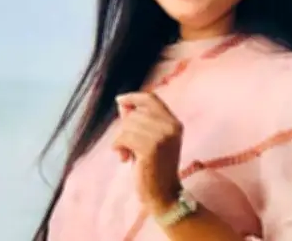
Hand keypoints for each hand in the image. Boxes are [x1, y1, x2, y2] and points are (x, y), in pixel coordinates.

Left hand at [112, 91, 183, 213]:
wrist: (163, 195)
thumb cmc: (153, 167)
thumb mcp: (149, 140)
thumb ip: (138, 121)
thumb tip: (122, 102)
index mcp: (174, 123)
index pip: (151, 98)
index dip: (134, 97)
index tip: (120, 100)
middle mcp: (171, 126)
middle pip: (135, 113)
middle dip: (124, 128)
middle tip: (127, 148)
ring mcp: (162, 136)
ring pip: (127, 125)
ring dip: (121, 140)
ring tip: (127, 155)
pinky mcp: (151, 148)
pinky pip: (123, 137)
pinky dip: (118, 147)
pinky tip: (124, 158)